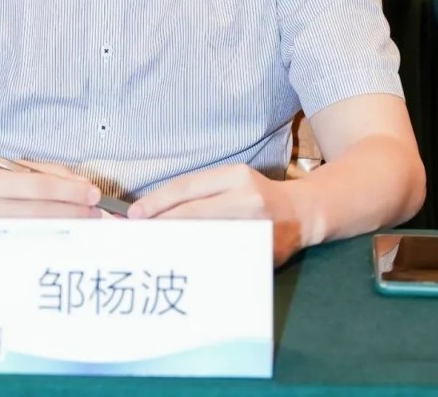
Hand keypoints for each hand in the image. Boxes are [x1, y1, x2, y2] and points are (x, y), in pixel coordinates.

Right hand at [0, 161, 101, 257]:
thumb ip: (39, 174)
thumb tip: (77, 184)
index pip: (37, 187)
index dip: (69, 191)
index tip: (94, 193)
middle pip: (39, 215)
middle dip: (73, 214)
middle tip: (95, 215)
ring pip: (32, 238)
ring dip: (64, 234)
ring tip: (84, 230)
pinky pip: (18, 257)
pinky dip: (43, 251)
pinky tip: (60, 247)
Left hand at [127, 164, 304, 265]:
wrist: (303, 213)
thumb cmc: (257, 195)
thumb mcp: (233, 181)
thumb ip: (201, 193)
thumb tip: (156, 211)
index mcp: (236, 176)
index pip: (187, 186)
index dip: (157, 201)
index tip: (135, 214)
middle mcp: (247, 198)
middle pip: (192, 212)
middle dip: (161, 224)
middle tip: (138, 234)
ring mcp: (256, 227)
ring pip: (204, 236)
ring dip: (176, 243)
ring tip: (152, 248)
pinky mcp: (261, 251)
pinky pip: (222, 255)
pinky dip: (199, 258)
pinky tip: (182, 262)